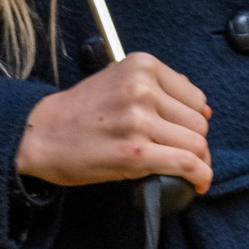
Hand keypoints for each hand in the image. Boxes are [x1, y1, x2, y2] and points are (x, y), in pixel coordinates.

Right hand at [15, 52, 212, 193]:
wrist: (44, 134)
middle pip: (198, 123)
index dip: (193, 119)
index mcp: (141, 66)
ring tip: (188, 170)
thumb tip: (204, 110)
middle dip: (194, 141)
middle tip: (177, 153)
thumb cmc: (80, 111)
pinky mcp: (136, 152)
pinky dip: (200, 176)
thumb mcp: (118, 79)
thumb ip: (157, 87)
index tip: (183, 132)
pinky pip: (186, 164)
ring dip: (198, 161)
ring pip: (196, 144)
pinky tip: (199, 183)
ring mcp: (139, 120)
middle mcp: (142, 88)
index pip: (195, 97)